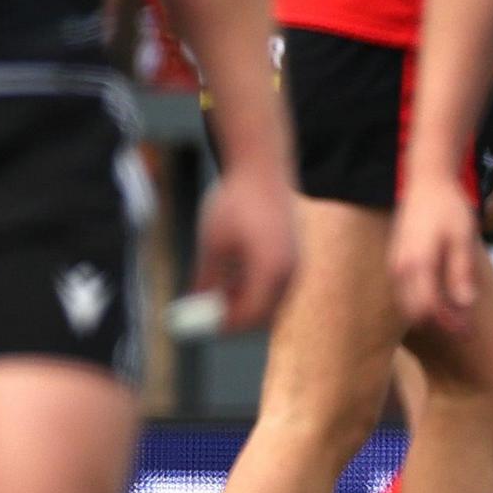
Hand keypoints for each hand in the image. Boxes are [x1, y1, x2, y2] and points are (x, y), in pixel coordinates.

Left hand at [190, 161, 298, 334]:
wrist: (263, 168)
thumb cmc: (236, 201)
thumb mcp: (212, 243)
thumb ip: (206, 278)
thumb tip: (196, 304)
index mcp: (271, 270)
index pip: (250, 314)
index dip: (225, 324)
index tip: (202, 324)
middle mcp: (291, 270)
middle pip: (263, 312)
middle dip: (235, 316)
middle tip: (206, 313)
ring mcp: (296, 263)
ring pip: (270, 299)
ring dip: (244, 302)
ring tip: (214, 291)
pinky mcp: (294, 254)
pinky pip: (276, 284)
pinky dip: (255, 288)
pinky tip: (231, 276)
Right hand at [390, 173, 489, 338]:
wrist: (427, 183)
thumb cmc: (448, 208)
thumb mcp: (463, 239)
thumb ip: (461, 273)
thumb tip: (464, 304)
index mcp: (417, 264)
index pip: (428, 308)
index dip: (448, 323)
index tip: (467, 331)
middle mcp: (400, 268)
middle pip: (414, 311)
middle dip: (439, 323)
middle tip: (463, 328)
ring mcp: (395, 264)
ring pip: (406, 303)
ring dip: (429, 313)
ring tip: (454, 316)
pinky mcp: (396, 260)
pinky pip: (404, 291)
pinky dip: (420, 301)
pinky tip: (439, 298)